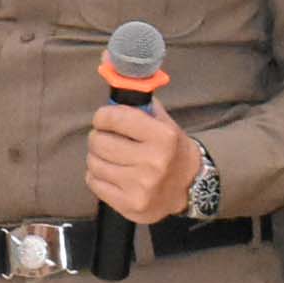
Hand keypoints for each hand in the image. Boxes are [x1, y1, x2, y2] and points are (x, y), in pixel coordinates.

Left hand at [84, 102, 203, 225]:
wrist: (190, 187)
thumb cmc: (171, 149)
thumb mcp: (163, 122)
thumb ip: (138, 103)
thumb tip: (110, 77)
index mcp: (163, 137)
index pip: (114, 118)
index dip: (103, 116)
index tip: (105, 119)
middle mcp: (153, 163)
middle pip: (99, 142)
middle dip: (99, 137)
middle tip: (107, 139)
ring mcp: (140, 187)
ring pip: (94, 163)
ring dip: (97, 157)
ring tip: (111, 157)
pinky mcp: (130, 205)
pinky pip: (94, 183)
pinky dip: (97, 176)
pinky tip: (112, 174)